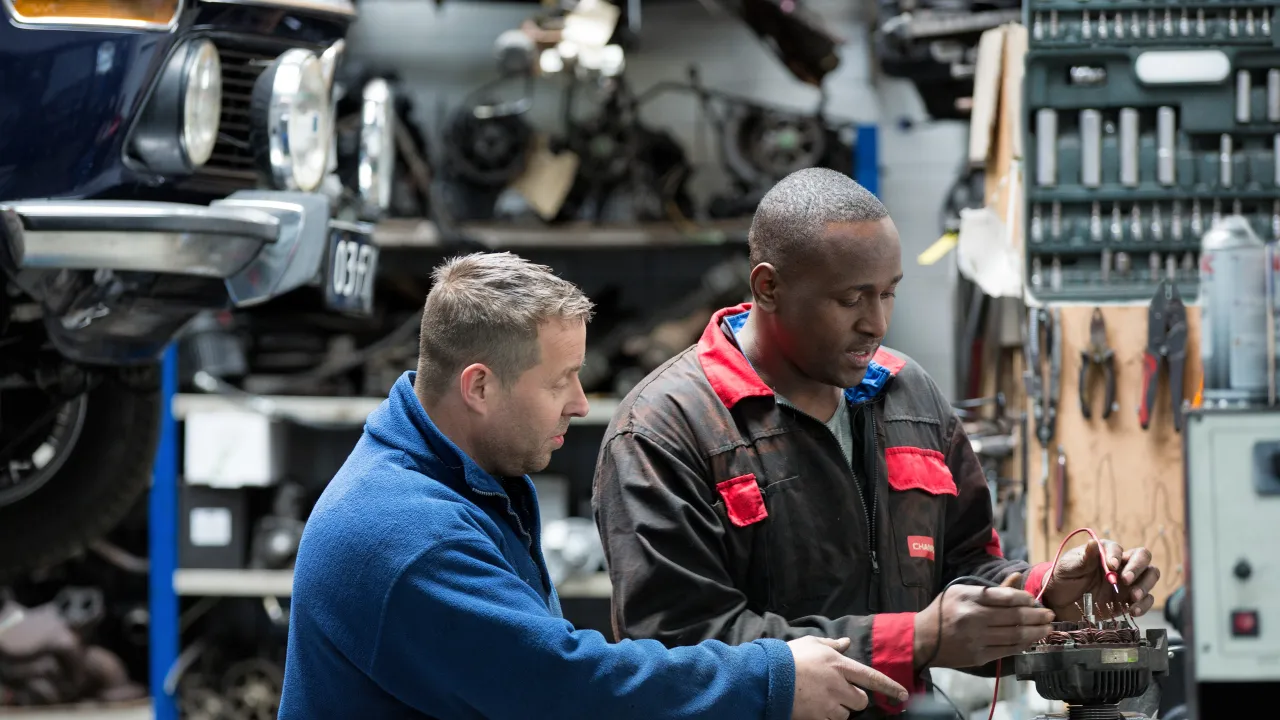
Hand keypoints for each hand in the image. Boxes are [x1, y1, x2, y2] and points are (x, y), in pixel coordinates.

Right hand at [789, 636, 908, 719]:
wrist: (767, 676)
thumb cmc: (789, 657)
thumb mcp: (812, 644)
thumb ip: (832, 645)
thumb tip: (845, 642)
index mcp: (840, 665)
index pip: (872, 678)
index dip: (890, 687)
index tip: (903, 695)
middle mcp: (838, 685)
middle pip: (861, 700)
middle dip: (853, 698)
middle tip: (838, 692)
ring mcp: (829, 704)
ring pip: (845, 714)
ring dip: (838, 708)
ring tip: (820, 699)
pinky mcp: (818, 718)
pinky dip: (825, 716)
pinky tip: (813, 707)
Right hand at [913, 584, 1054, 668]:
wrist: (923, 638)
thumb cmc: (944, 611)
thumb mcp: (963, 592)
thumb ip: (991, 589)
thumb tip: (1017, 578)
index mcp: (969, 597)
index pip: (1005, 596)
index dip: (1026, 598)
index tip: (1036, 600)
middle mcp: (973, 617)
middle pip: (1014, 617)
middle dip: (1037, 616)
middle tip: (1050, 615)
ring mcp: (976, 638)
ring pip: (1015, 635)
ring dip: (1035, 632)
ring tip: (1047, 628)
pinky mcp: (979, 655)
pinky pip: (1008, 650)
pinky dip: (1023, 645)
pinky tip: (1031, 640)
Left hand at [1040, 539, 1160, 619]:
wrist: (1061, 602)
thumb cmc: (1064, 578)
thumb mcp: (1069, 567)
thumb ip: (1084, 558)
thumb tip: (1093, 543)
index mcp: (1105, 552)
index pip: (1118, 548)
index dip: (1116, 555)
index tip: (1111, 566)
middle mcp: (1120, 564)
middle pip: (1143, 557)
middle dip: (1138, 567)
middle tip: (1125, 580)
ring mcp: (1127, 583)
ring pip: (1150, 576)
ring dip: (1145, 585)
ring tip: (1133, 596)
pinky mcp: (1129, 600)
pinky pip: (1146, 600)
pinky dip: (1144, 605)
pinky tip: (1133, 611)